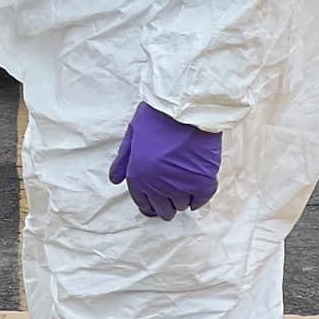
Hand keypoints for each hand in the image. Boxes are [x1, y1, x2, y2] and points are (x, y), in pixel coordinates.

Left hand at [107, 103, 220, 219]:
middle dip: (166, 206)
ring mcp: (181, 186)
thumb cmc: (156, 117)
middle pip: (164, 210)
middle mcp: (158, 186)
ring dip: (182, 198)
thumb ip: (124, 161)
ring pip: (182, 205)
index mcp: (138, 176)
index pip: (143, 203)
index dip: (149, 205)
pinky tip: (197, 188)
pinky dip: (199, 197)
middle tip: (171, 196)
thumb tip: (115, 180)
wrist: (185, 108)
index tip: (155, 205)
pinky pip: (201, 200)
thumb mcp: (132, 136)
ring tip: (184, 183)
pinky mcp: (203, 182)